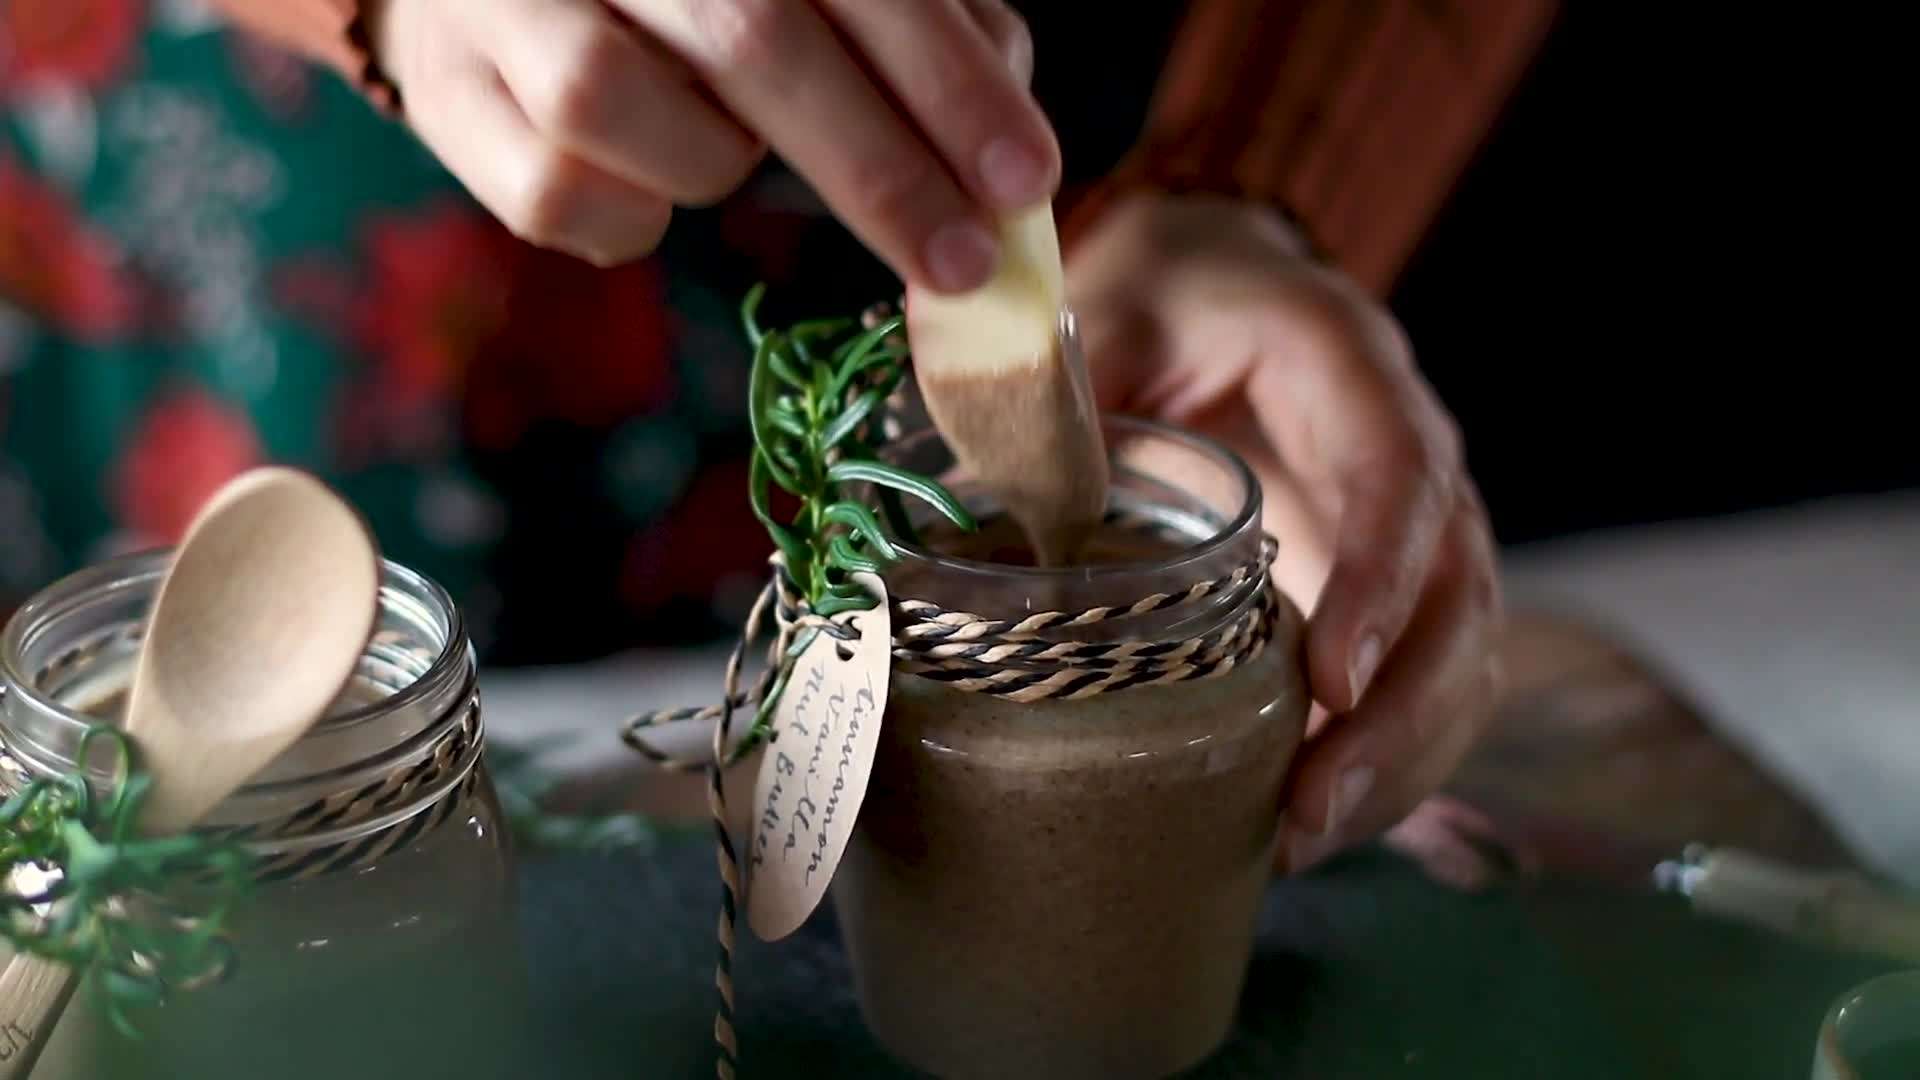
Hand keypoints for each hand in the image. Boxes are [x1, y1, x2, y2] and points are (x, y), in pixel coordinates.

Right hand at [366, 0, 1057, 287]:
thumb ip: (907, 20)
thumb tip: (1005, 107)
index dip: (949, 82)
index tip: (1023, 180)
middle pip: (753, 40)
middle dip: (879, 169)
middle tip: (961, 263)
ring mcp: (507, 1)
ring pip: (617, 108)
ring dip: (710, 165)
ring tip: (725, 150)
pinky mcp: (448, 92)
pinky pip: (559, 196)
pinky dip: (629, 218)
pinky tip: (643, 184)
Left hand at [1067, 192, 1504, 882]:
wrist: (1214, 284)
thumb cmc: (1159, 296)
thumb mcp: (1104, 313)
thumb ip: (1060, 396)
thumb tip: (972, 514)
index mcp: (1343, 365)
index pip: (1397, 476)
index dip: (1380, 582)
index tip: (1333, 683)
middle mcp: (1407, 449)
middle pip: (1459, 594)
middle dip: (1397, 718)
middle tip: (1310, 810)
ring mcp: (1410, 528)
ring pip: (1460, 656)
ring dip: (1396, 762)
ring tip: (1299, 844)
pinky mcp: (1390, 587)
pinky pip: (1423, 682)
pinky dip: (1381, 761)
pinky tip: (1303, 823)